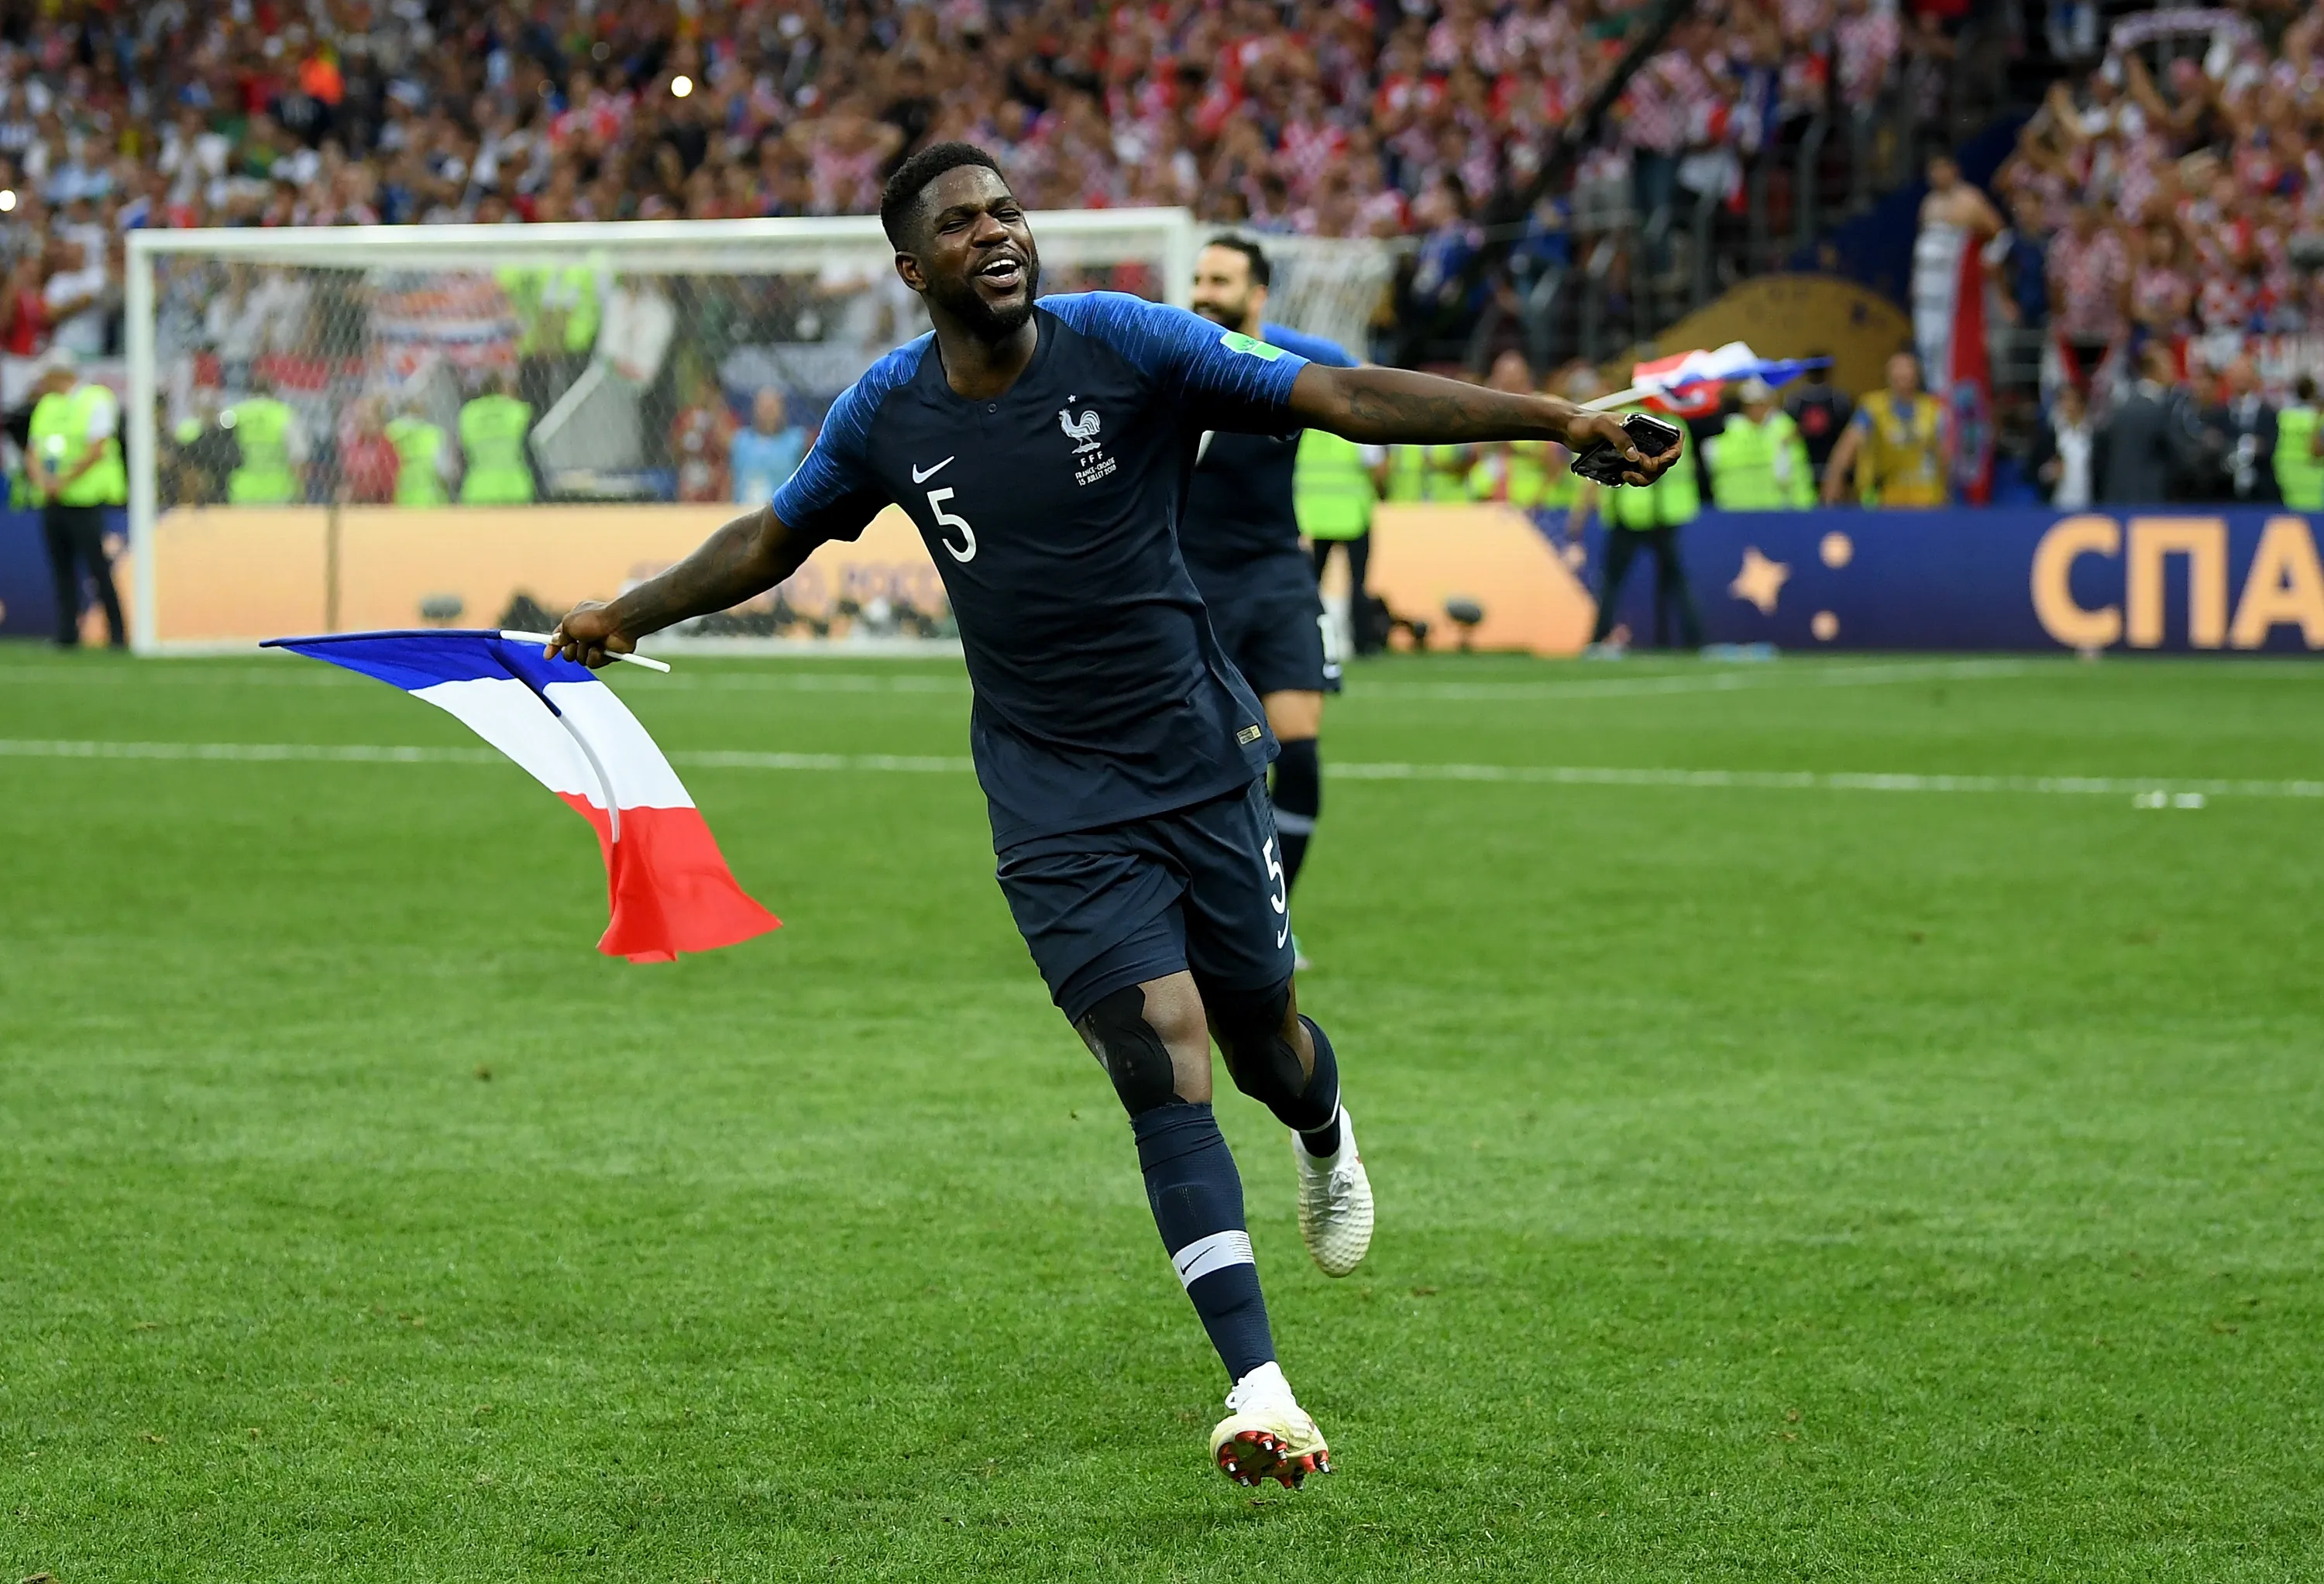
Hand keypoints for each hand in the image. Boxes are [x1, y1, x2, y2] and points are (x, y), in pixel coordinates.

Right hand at [545, 601, 633, 668]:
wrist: (619, 625)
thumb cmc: (595, 619)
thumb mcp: (569, 622)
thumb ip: (560, 633)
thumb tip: (555, 641)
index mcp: (577, 620)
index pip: (560, 635)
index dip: (553, 646)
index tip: (548, 656)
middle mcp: (586, 633)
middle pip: (569, 651)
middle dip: (569, 652)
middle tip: (574, 645)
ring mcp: (596, 644)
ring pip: (580, 659)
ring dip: (583, 653)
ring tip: (592, 644)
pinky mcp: (606, 655)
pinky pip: (593, 663)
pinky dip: (595, 657)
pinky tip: (601, 650)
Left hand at [1565, 410, 1679, 486]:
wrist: (1568, 430)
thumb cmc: (1583, 423)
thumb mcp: (1601, 426)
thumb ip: (1619, 438)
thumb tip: (1635, 457)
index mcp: (1645, 426)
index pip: (1675, 437)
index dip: (1674, 452)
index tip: (1660, 461)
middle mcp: (1644, 438)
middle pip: (1666, 460)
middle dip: (1654, 469)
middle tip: (1634, 469)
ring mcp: (1636, 450)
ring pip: (1654, 470)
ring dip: (1645, 478)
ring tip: (1626, 476)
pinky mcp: (1626, 460)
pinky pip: (1640, 474)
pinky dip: (1636, 479)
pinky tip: (1622, 475)